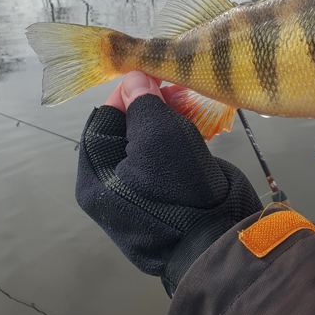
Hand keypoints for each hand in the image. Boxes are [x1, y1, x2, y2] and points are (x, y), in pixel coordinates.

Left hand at [75, 72, 262, 295]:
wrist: (218, 239)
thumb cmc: (178, 186)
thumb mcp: (160, 135)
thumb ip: (143, 103)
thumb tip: (133, 78)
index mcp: (96, 177)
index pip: (103, 121)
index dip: (127, 94)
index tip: (152, 76)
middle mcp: (111, 187)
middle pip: (126, 132)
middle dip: (153, 106)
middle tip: (177, 89)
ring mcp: (139, 195)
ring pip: (149, 145)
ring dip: (170, 121)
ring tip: (192, 105)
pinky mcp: (166, 199)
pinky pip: (165, 162)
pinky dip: (180, 142)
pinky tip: (198, 127)